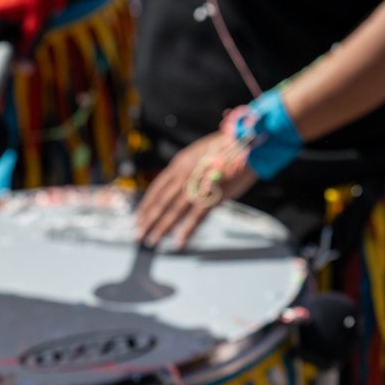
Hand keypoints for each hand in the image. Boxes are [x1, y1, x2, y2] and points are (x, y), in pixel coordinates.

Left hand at [136, 131, 257, 249]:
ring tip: (152, 241)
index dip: (146, 204)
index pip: (157, 188)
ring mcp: (198, 185)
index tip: (139, 216)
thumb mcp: (199, 154)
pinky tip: (179, 241)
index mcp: (179, 165)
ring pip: (175, 210)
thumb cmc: (227, 149)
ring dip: (162, 227)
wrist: (245, 143)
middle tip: (138, 235)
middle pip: (162, 201)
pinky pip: (197, 216)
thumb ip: (189, 171)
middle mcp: (184, 175)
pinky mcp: (214, 195)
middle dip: (149, 220)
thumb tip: (183, 186)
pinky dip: (187, 230)